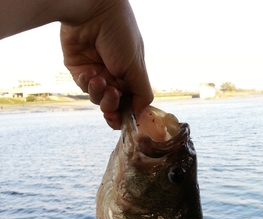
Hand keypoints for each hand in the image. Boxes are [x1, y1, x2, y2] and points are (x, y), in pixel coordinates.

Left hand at [60, 0, 152, 128]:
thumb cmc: (120, 35)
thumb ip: (142, 94)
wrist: (93, 11)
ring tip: (99, 78)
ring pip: (97, 99)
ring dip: (98, 92)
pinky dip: (86, 83)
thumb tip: (140, 114)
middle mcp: (114, 76)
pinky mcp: (78, 70)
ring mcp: (96, 74)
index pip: (130, 103)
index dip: (126, 115)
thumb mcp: (137, 67)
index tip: (123, 120)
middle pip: (112, 105)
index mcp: (130, 75)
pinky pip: (83, 87)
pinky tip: (89, 71)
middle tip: (111, 94)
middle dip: (111, 104)